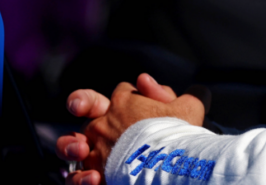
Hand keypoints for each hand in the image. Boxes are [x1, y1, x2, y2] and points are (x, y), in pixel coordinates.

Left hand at [57, 74, 207, 184]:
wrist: (167, 162)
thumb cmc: (178, 133)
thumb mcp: (192, 107)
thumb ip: (190, 94)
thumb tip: (193, 89)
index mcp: (124, 101)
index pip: (122, 91)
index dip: (132, 97)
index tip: (144, 106)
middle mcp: (103, 122)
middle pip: (89, 111)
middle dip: (94, 116)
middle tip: (107, 125)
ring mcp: (94, 147)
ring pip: (72, 144)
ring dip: (74, 148)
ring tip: (84, 153)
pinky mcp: (93, 173)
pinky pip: (77, 175)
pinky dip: (82, 178)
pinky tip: (92, 179)